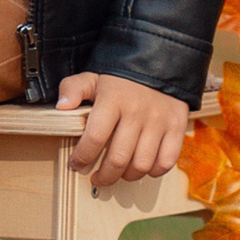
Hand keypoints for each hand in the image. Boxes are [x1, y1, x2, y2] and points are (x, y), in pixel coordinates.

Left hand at [57, 72, 190, 188]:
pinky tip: (142, 167)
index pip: (95, 138)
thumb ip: (73, 89)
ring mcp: (159, 122)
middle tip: (96, 178)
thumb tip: (61, 106)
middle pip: (119, 158)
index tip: (76, 164)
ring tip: (118, 173)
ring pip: (142, 164)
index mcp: (113, 100)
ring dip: (127, 176)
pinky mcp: (177, 127)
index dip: (82, 157)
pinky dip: (154, 172)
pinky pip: (166, 161)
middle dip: (104, 175)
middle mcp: (137, 112)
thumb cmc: (122, 78)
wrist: (160, 61)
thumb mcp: (93, 77)